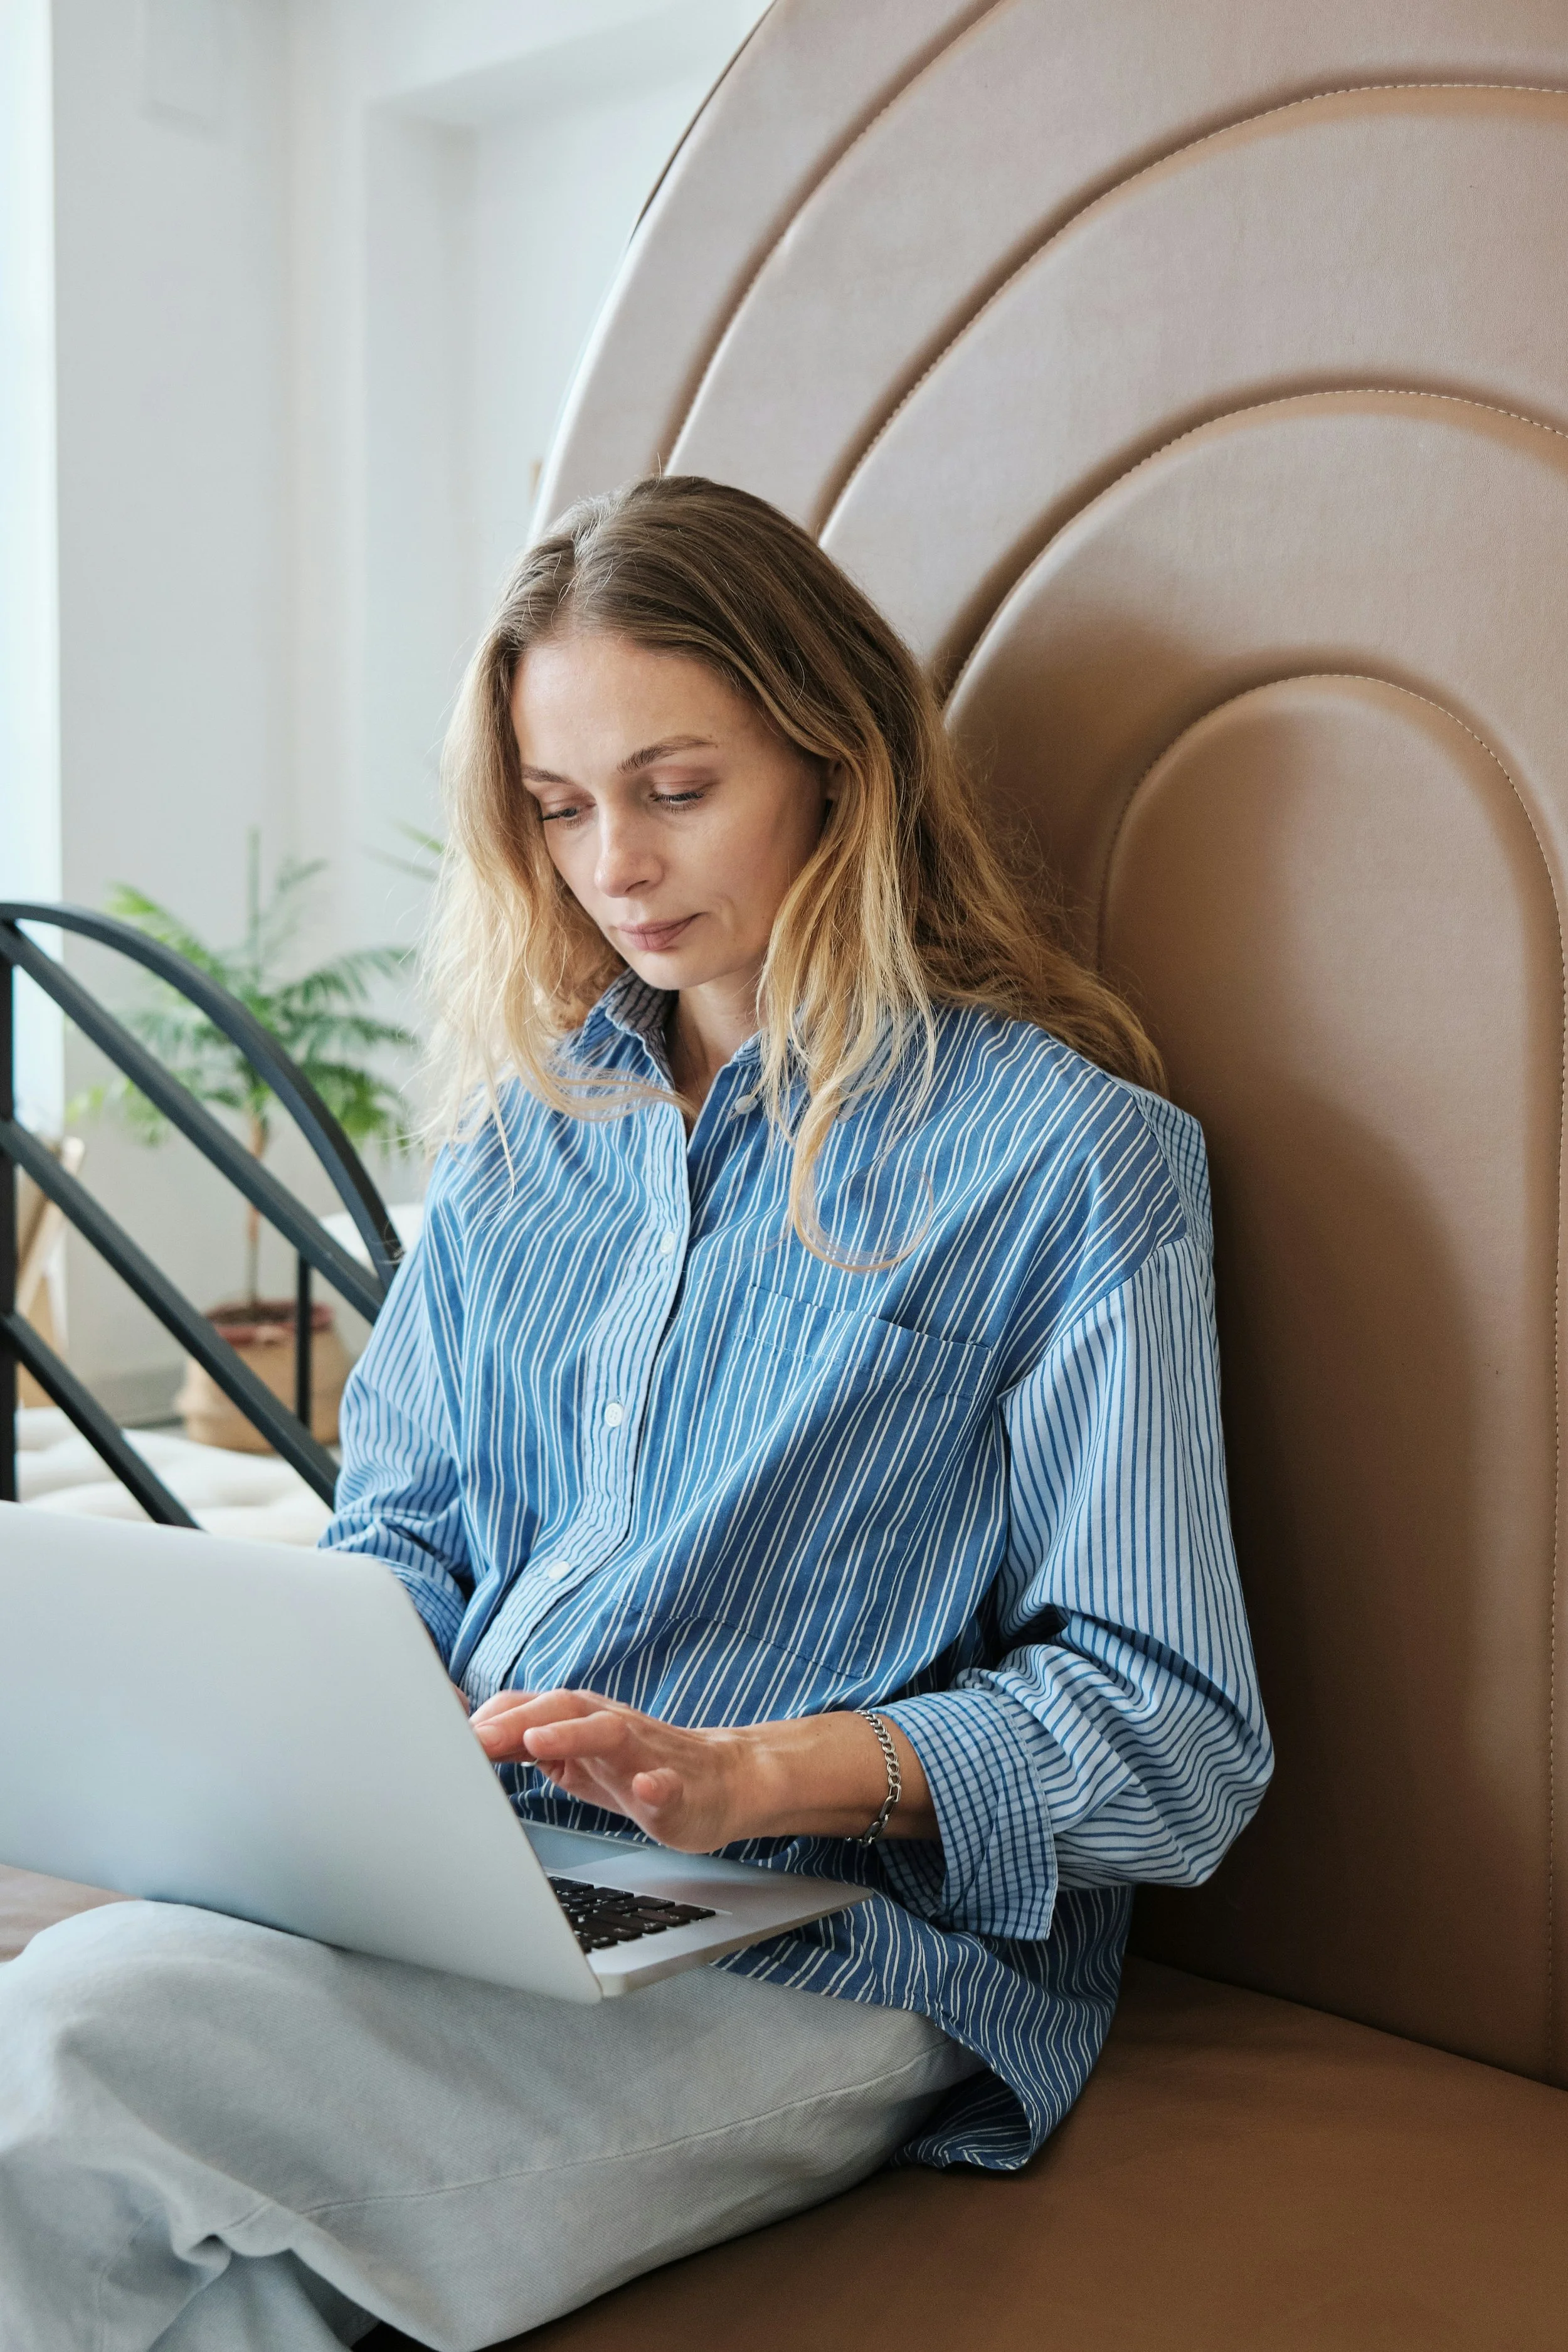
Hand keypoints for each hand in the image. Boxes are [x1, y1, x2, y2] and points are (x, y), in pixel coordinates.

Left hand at [468, 1689, 936, 1852]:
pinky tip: (646, 1790)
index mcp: (580, 1721)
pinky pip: (670, 1782)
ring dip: (573, 1736)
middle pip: (562, 1709)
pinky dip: (656, 1784)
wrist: (721, 1781)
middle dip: (516, 1723)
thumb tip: (464, 1738)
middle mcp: (610, 1726)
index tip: (442, 1734)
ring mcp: (647, 1753)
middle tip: (473, 1740)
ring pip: (610, 1733)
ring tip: (538, 1744)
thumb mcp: (574, 1757)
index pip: (528, 1709)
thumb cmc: (637, 1768)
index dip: (487, 1721)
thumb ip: (526, 1744)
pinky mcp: (681, 1786)